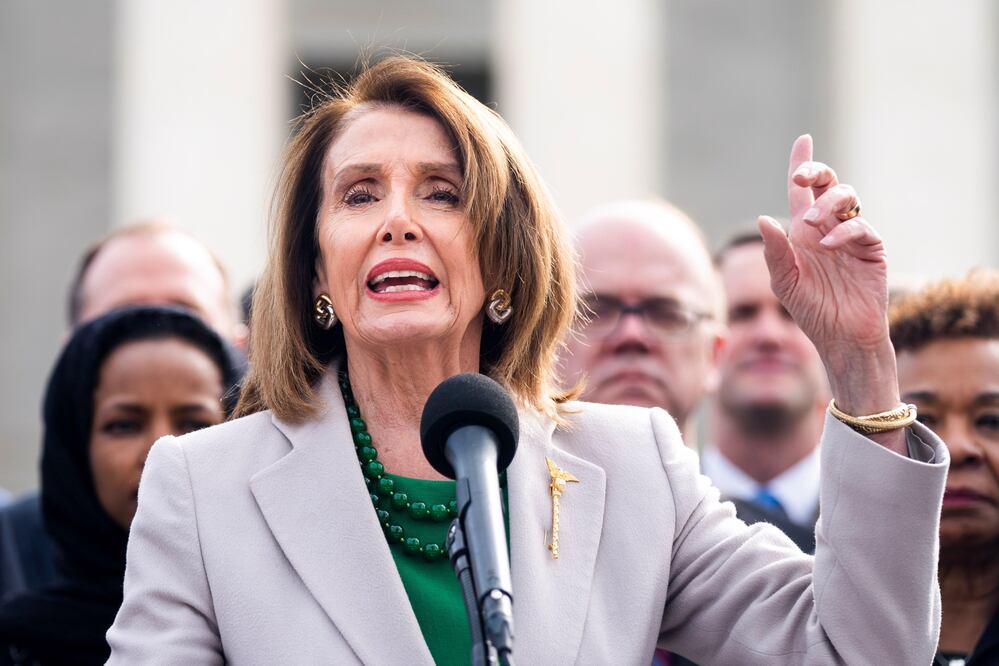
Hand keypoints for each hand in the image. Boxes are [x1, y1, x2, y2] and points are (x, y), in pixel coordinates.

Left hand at [759, 135, 903, 449]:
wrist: (840, 337)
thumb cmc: (811, 310)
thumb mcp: (784, 281)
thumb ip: (774, 251)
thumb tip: (764, 219)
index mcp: (803, 232)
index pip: (802, 192)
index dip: (803, 165)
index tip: (803, 140)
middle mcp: (828, 228)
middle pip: (828, 185)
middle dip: (817, 172)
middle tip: (801, 177)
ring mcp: (852, 237)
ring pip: (848, 198)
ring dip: (828, 203)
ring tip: (810, 224)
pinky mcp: (872, 250)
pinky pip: (862, 227)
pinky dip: (844, 231)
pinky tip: (827, 245)